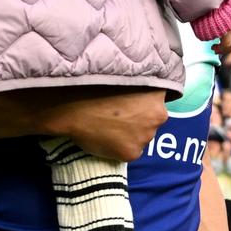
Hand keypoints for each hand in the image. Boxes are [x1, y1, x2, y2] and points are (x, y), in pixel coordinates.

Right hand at [45, 88, 167, 162]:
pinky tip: (105, 138)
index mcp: (157, 93)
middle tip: (118, 116)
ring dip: (131, 134)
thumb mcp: (123, 78)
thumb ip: (137, 87)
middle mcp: (158, 115)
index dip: (144, 102)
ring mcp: (146, 135)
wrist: (73, 106)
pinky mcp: (132, 152)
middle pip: (152, 120)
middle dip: (139, 119)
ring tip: (109, 126)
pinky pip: (129, 151)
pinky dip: (120, 148)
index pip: (157, 100)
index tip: (131, 102)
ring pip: (141, 137)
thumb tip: (137, 93)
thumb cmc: (93, 85)